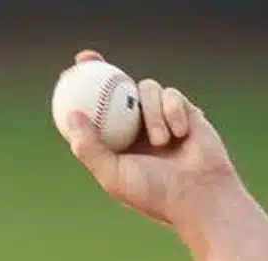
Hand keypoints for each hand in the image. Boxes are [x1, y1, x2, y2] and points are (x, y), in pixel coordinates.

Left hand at [58, 52, 241, 227]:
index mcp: (116, 142)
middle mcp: (135, 126)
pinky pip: (172, 95)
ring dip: (152, 113)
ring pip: (146, 89)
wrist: (200, 195)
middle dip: (101, 68)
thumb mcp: (114, 174)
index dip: (80, 91)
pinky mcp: (183, 110)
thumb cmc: (154, 192)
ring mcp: (159, 116)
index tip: (67, 73)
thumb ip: (90, 147)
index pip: (95, 112)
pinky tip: (180, 134)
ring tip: (161, 141)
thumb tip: (72, 115)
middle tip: (88, 58)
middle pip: (116, 87)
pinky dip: (173, 113)